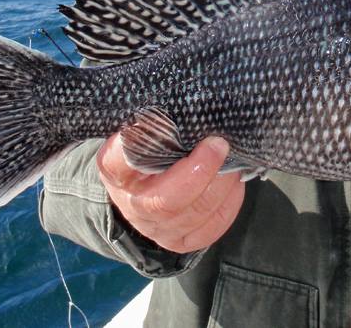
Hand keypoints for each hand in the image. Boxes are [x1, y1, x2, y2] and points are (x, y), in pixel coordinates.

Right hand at [97, 134, 244, 252]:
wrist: (141, 191)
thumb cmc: (147, 154)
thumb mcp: (141, 135)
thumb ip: (156, 125)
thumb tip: (187, 110)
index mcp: (116, 172)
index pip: (117, 162)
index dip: (136, 146)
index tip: (154, 123)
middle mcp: (133, 205)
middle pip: (165, 201)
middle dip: (199, 171)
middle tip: (219, 144)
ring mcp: (156, 229)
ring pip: (195, 214)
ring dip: (221, 185)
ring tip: (233, 162)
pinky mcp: (180, 241)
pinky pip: (211, 229)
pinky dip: (229, 204)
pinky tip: (234, 183)